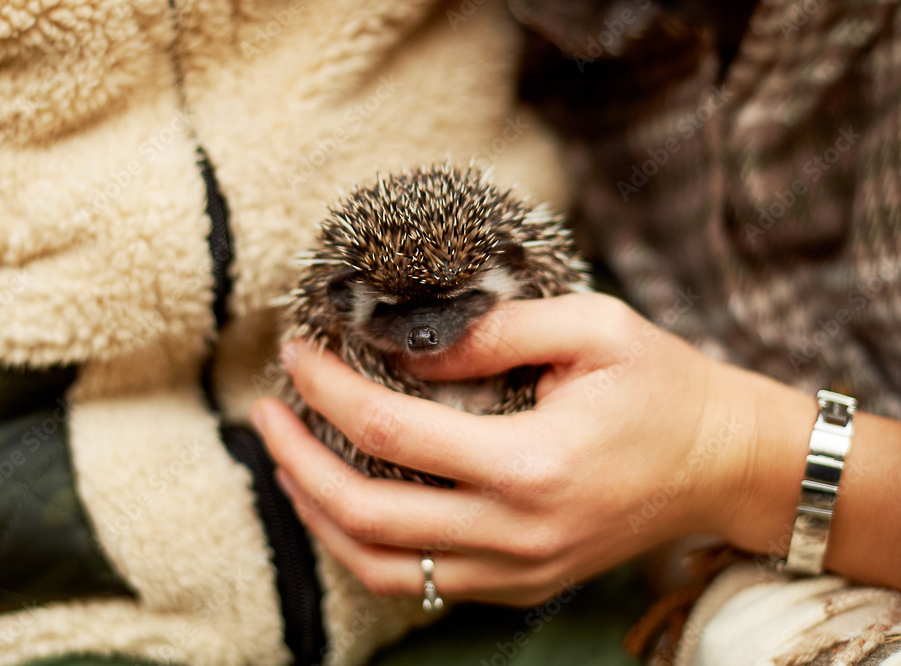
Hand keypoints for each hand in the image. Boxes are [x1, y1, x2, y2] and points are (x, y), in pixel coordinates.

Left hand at [254, 293, 809, 604]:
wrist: (725, 465)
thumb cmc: (665, 388)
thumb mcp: (592, 329)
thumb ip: (493, 332)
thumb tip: (405, 342)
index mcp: (532, 466)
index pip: (390, 433)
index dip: (328, 390)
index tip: (297, 353)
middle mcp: (516, 534)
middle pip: (365, 515)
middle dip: (296, 462)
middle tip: (265, 414)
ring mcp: (517, 571)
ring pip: (380, 567)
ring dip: (318, 515)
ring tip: (288, 462)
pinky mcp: (520, 584)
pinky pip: (418, 581)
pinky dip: (364, 544)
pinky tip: (346, 502)